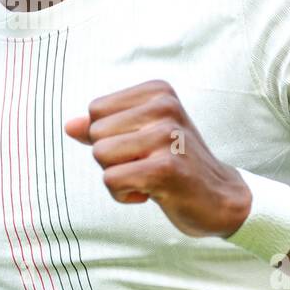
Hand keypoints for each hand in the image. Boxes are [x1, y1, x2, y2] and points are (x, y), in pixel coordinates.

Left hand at [64, 79, 251, 238]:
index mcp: (158, 91)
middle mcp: (164, 106)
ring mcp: (166, 136)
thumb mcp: (142, 136)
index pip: (96, 110)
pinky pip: (111, 180)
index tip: (141, 147)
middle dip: (112, 157)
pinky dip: (124, 194)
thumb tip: (69, 125)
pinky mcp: (165, 168)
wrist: (221, 198)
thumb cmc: (176, 164)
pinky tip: (152, 193)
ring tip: (150, 177)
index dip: (109, 136)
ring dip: (118, 176)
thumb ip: (105, 127)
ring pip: (100, 155)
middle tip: (147, 164)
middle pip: (96, 133)